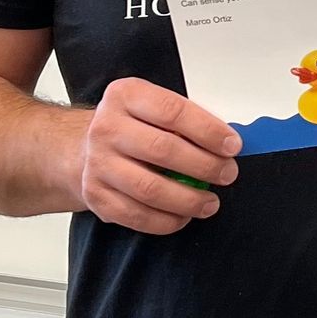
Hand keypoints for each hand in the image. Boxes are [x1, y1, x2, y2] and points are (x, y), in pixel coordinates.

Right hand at [77, 78, 240, 234]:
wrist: (84, 147)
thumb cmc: (130, 126)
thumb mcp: (152, 107)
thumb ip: (185, 121)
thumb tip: (226, 144)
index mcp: (126, 96)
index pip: (172, 111)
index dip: (208, 130)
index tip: (232, 146)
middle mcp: (107, 127)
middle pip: (163, 150)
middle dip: (204, 166)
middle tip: (226, 174)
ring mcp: (98, 163)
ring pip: (150, 188)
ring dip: (188, 200)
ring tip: (209, 202)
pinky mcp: (95, 194)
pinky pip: (136, 215)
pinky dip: (166, 221)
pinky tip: (182, 216)